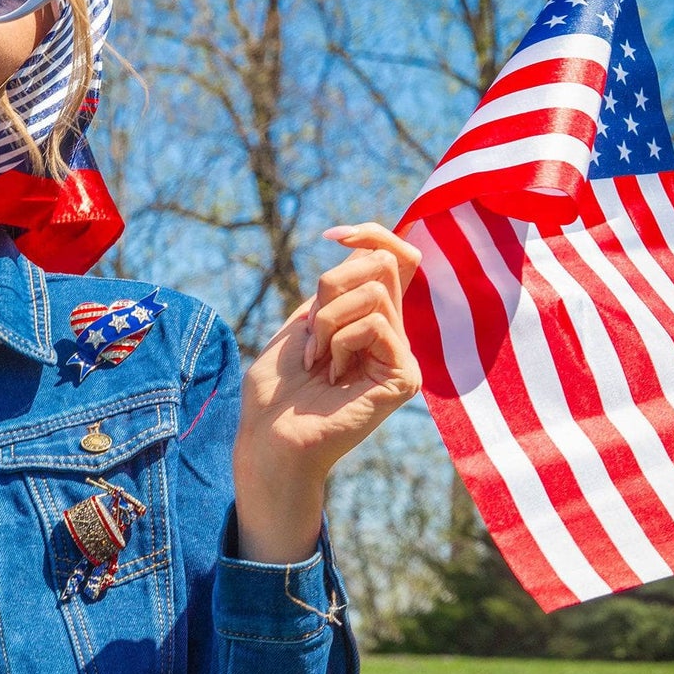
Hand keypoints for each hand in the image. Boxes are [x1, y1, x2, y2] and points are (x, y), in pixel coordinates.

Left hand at [233, 222, 422, 561]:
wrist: (269, 439)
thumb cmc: (276, 391)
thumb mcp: (303, 323)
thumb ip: (338, 289)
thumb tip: (367, 247)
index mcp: (371, 321)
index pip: (397, 258)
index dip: (372, 234)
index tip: (333, 236)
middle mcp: (393, 336)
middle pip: (384, 264)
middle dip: (332, 287)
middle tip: (310, 333)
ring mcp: (402, 357)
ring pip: (375, 293)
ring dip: (328, 321)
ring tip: (316, 361)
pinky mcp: (404, 376)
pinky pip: (376, 324)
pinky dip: (339, 341)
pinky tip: (331, 376)